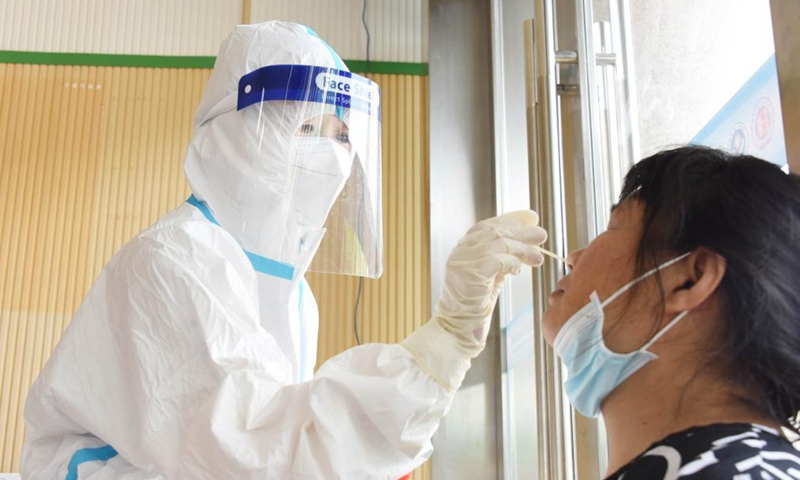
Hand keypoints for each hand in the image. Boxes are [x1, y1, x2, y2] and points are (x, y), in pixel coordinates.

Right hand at [435, 211, 546, 354]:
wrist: (457, 328)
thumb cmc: (474, 304)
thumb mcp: (490, 275)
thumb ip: (502, 258)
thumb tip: (525, 242)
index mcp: (463, 249)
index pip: (487, 226)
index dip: (510, 220)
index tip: (530, 218)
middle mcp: (461, 251)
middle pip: (495, 231)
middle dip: (522, 231)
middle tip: (542, 235)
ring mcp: (463, 261)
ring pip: (499, 244)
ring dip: (523, 249)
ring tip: (538, 257)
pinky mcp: (471, 274)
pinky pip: (497, 260)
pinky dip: (512, 262)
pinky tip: (519, 269)